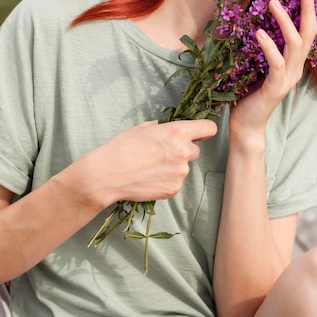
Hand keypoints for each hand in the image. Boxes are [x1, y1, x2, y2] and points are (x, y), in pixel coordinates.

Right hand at [77, 119, 216, 206]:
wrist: (107, 174)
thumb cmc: (122, 147)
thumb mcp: (143, 128)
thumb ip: (162, 128)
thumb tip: (168, 129)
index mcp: (178, 132)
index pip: (208, 128)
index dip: (204, 131)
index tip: (200, 133)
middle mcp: (183, 152)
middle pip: (195, 151)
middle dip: (183, 151)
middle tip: (162, 154)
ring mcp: (180, 172)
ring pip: (184, 168)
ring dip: (173, 168)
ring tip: (150, 168)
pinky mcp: (173, 189)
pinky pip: (175, 182)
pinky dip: (166, 181)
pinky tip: (149, 178)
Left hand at [229, 0, 316, 141]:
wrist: (246, 126)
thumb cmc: (247, 94)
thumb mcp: (256, 65)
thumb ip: (262, 49)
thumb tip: (255, 22)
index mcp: (293, 63)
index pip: (307, 33)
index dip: (309, 12)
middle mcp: (295, 70)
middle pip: (308, 35)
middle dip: (307, 10)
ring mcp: (287, 79)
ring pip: (294, 45)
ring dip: (284, 22)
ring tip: (273, 2)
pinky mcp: (275, 88)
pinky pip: (276, 63)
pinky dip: (268, 46)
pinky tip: (258, 33)